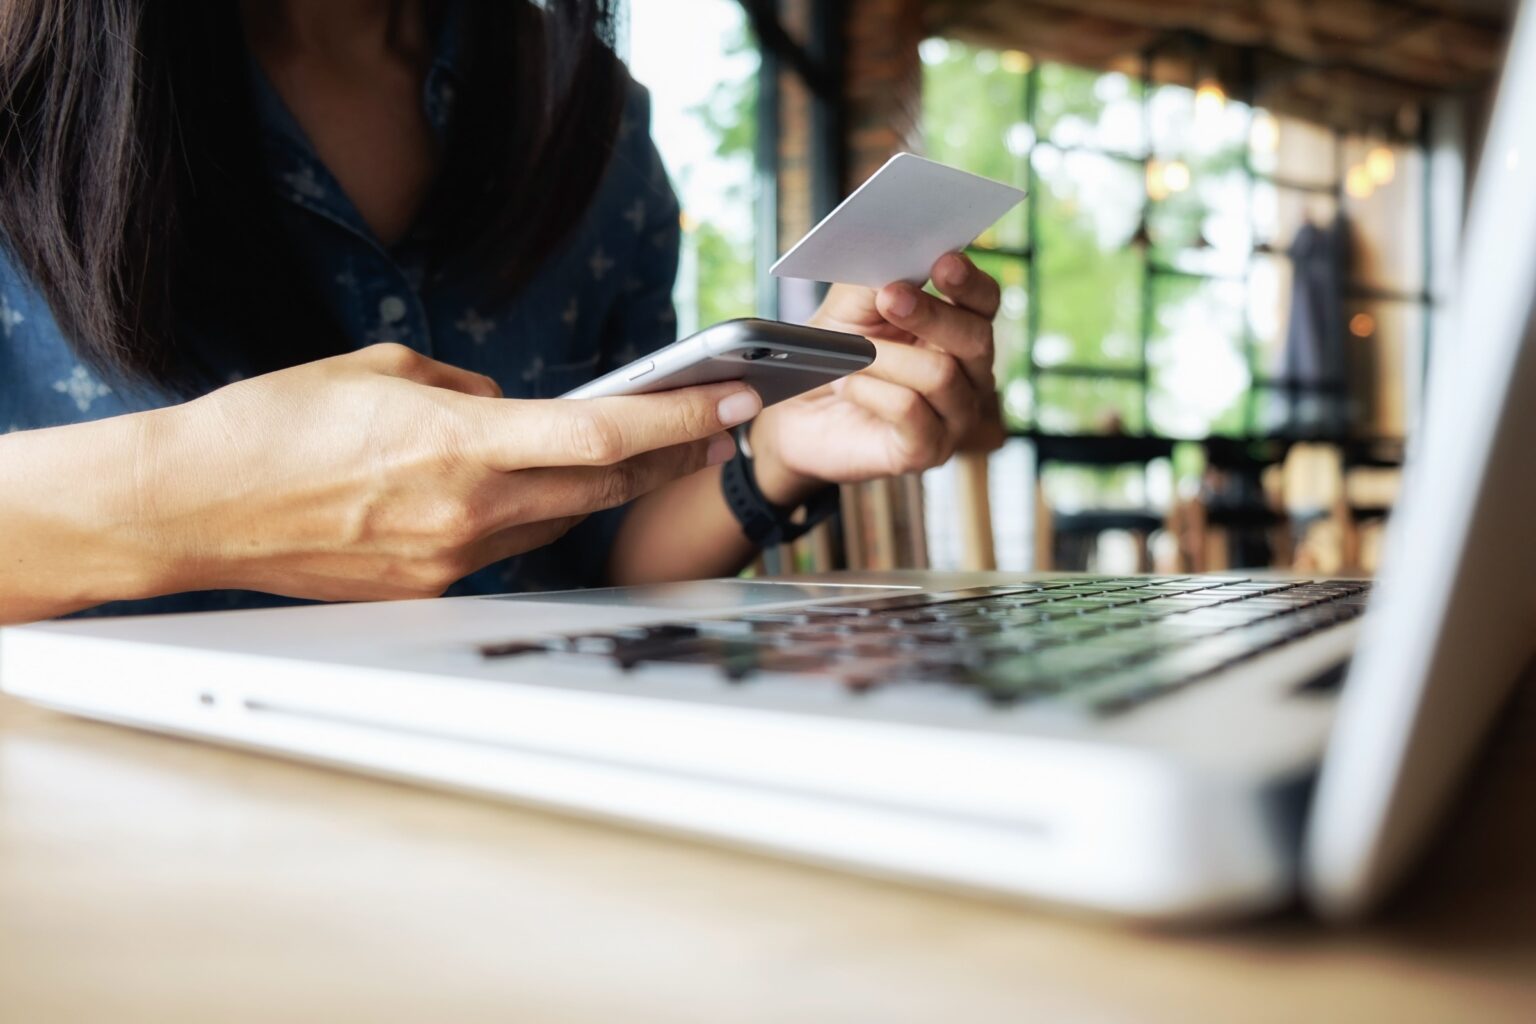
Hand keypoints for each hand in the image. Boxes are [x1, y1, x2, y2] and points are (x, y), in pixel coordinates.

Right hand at [139, 343, 760, 600]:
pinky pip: (504, 547)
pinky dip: (527, 514)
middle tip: (713, 425)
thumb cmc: (274, 425)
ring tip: (642, 451)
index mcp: (460, 441)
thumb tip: (511, 405)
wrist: (194, 507)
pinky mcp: (430, 590)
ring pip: (558, 520)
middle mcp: (469, 508)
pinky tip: (526, 491)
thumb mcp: (380, 368)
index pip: (602, 433)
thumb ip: (466, 387)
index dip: (678, 418)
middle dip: (666, 453)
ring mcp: (452, 559)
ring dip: (602, 488)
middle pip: (601, 486)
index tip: (730, 399)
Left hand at [749, 251, 999, 503]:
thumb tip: (898, 254)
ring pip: (941, 376)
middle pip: (976, 338)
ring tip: (849, 357)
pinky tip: (849, 386)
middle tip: (889, 298)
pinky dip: (873, 392)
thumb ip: (876, 279)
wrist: (796, 415)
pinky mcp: (926, 451)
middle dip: (931, 314)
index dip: (970, 282)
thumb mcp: (849, 307)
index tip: (943, 263)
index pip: (985, 302)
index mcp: (957, 329)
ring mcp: (953, 417)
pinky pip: (913, 413)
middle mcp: (968, 375)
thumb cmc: (832, 354)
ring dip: (885, 358)